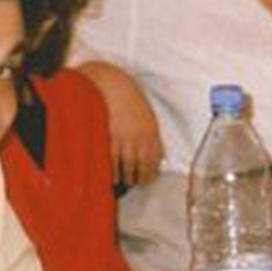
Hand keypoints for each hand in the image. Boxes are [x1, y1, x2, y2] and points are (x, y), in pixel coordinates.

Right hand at [79, 61, 161, 186]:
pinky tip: (112, 175)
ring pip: (127, 167)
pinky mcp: (109, 138)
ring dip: (126, 177)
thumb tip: (162, 158)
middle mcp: (140, 138)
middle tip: (136, 183)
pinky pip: (112, 161)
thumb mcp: (149, 118)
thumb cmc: (131, 103)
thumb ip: (156, 139)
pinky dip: (112, 171)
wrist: (113, 86)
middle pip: (142, 167)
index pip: (154, 162)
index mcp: (152, 134)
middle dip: (140, 178)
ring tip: (124, 181)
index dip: (151, 174)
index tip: (147, 179)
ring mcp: (124, 139)